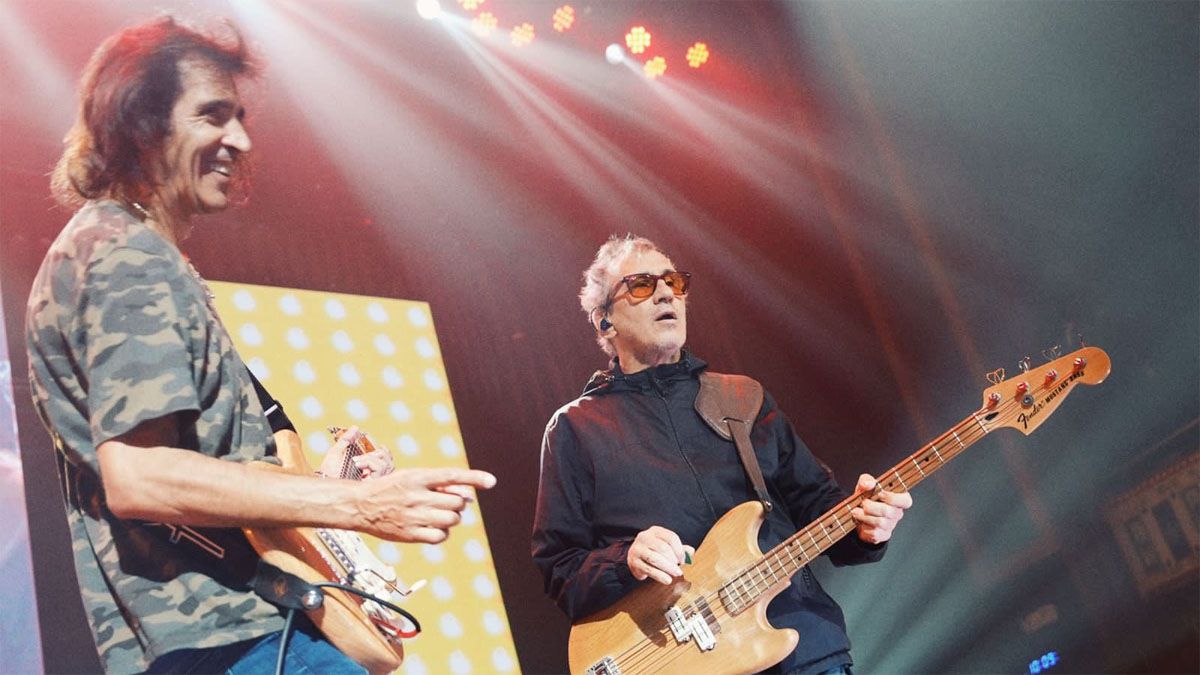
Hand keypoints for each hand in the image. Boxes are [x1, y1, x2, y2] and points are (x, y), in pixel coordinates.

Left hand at [317, 426, 393, 478]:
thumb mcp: (336, 452)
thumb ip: (346, 439)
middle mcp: (372, 475)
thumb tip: (356, 427)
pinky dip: (370, 462)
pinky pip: (381, 469)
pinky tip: (357, 464)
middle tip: (360, 455)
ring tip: (356, 461)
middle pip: (389, 462)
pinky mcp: (372, 485)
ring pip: (387, 464)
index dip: (381, 448)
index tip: (368, 438)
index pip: (384, 458)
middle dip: (378, 452)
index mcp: (367, 468)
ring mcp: (373, 481)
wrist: (323, 481)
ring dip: (372, 458)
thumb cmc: (328, 471)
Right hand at [356, 467, 495, 543]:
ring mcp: (414, 516)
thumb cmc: (390, 489)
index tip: (492, 481)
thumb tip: (468, 494)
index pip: (452, 475)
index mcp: (418, 477)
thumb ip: (439, 484)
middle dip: (458, 502)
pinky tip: (435, 528)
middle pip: (457, 501)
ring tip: (438, 513)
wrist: (360, 506)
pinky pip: (441, 537)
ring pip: (452, 519)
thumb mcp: (412, 477)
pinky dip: (443, 533)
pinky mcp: (410, 534)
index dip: (474, 477)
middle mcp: (417, 496)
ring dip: (452, 517)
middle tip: (445, 502)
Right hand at [627, 526, 694, 584]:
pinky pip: (648, 569)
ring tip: (676, 574)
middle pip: (663, 548)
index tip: (683, 560)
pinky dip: (660, 576)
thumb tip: (690, 551)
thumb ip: (680, 549)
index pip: (671, 537)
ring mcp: (637, 549)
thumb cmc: (654, 551)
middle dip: (673, 560)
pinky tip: (667, 580)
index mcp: (655, 531)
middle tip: (679, 569)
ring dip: (668, 568)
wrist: (635, 558)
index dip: (680, 550)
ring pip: (655, 558)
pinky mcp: (633, 562)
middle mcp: (644, 537)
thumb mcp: (667, 547)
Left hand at [850, 473, 911, 543]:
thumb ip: (867, 480)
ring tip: (857, 511)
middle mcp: (897, 513)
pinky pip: (874, 533)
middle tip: (863, 503)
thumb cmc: (866, 497)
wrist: (858, 514)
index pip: (906, 501)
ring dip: (864, 516)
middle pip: (888, 511)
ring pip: (880, 523)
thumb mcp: (865, 485)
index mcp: (898, 499)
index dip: (893, 498)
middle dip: (871, 506)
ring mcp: (890, 525)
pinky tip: (860, 521)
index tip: (880, 494)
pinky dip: (864, 527)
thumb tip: (868, 484)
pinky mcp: (882, 535)